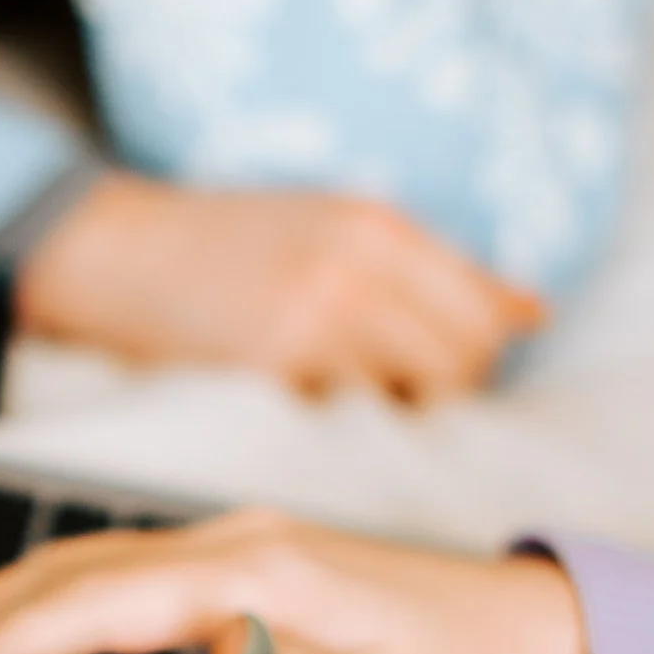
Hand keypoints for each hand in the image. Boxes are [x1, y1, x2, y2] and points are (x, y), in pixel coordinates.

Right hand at [16, 173, 545, 402]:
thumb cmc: (231, 245)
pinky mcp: (268, 361)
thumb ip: (435, 270)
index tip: (431, 381)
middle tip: (388, 406)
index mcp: (379, 226)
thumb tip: (537, 313)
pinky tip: (301, 410)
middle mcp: (358, 263)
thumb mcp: (339, 227)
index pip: (481, 316)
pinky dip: (334, 426)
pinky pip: (340, 416)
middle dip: (439, 397)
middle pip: (459, 361)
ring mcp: (313, 313)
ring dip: (389, 418)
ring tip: (343, 407)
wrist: (117, 250)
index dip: (472, 363)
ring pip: (406, 397)